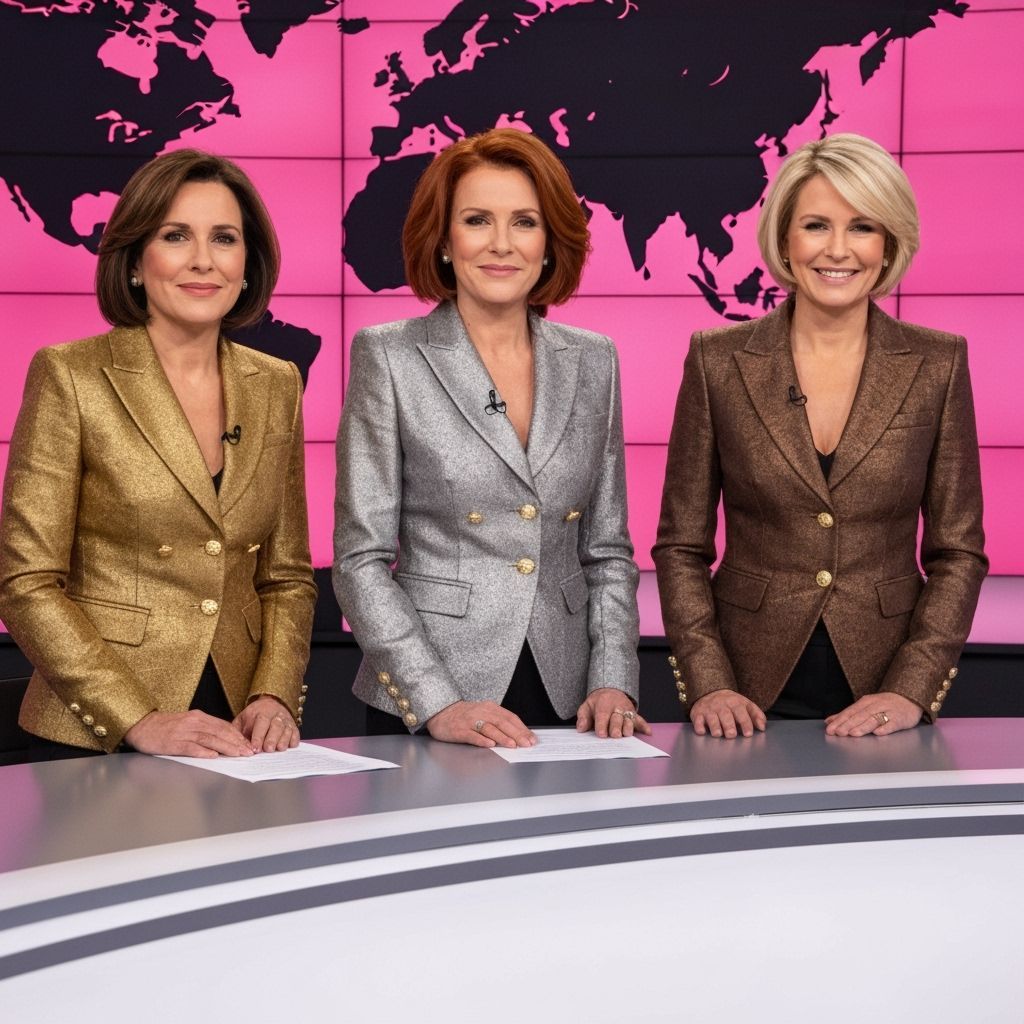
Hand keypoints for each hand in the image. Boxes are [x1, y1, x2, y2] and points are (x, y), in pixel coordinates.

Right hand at [124, 710, 253, 757]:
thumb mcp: (188, 723)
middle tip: (249, 752)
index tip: (249, 744)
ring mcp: (183, 732)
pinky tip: (213, 756)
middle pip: (220, 732)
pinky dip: (202, 751)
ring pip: (209, 739)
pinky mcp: (173, 742)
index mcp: (199, 717)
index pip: (224, 726)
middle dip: (237, 743)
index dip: (238, 736)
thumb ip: (205, 729)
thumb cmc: (166, 727)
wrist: (142, 725)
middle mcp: (194, 722)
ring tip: (238, 754)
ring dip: (226, 747)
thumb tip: (224, 740)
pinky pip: (190, 747)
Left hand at [234, 695, 299, 751]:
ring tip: (279, 749)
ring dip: (283, 740)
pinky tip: (289, 746)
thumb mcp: (242, 720)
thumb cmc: (253, 717)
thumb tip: (234, 747)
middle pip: (276, 726)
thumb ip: (238, 732)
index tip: (255, 748)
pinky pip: (296, 733)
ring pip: (287, 729)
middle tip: (268, 749)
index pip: (261, 722)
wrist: (269, 705)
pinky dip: (293, 740)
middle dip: (272, 739)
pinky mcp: (293, 726)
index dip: (258, 736)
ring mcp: (286, 720)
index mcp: (260, 712)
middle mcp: (275, 714)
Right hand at [426, 700, 534, 748]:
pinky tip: (489, 744)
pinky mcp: (459, 730)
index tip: (532, 738)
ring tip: (512, 745)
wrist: (441, 712)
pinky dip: (481, 739)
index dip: (522, 728)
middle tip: (527, 744)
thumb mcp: (484, 714)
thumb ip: (499, 722)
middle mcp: (482, 712)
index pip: (510, 717)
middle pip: (502, 722)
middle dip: (516, 734)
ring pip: (489, 728)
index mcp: (490, 708)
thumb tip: (518, 734)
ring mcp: (470, 721)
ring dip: (502, 736)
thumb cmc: (465, 716)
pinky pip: (472, 735)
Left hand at [576, 688, 650, 737]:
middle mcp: (617, 706)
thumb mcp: (587, 706)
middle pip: (617, 718)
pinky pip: (640, 720)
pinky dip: (644, 726)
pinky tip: (648, 732)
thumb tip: (581, 728)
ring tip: (627, 734)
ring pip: (629, 719)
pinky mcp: (634, 714)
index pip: (602, 714)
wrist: (611, 692)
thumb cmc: (598, 703)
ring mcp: (626, 710)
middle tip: (615, 735)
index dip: (601, 725)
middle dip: (616, 727)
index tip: (601, 734)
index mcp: (603, 703)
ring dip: (628, 727)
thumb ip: (583, 717)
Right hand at [690, 690, 765, 738]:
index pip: (741, 713)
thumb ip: (756, 714)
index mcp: (735, 702)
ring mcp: (709, 709)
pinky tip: (702, 731)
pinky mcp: (697, 713)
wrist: (710, 691)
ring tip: (718, 734)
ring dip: (715, 727)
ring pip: (712, 718)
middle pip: (726, 715)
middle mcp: (721, 705)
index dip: (746, 723)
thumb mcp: (745, 704)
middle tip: (732, 735)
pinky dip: (699, 726)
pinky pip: (697, 720)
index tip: (748, 734)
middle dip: (729, 726)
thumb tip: (762, 727)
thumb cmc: (730, 703)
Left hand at [824, 693, 921, 736]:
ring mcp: (888, 712)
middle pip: (860, 715)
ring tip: (853, 733)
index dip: (839, 720)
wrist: (909, 698)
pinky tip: (878, 733)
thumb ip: (848, 714)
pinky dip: (885, 728)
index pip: (850, 712)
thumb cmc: (884, 704)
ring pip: (874, 719)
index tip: (830, 729)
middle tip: (839, 732)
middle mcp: (875, 706)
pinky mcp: (900, 719)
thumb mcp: (865, 705)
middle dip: (848, 724)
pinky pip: (892, 724)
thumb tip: (829, 721)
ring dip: (863, 727)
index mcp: (866, 702)